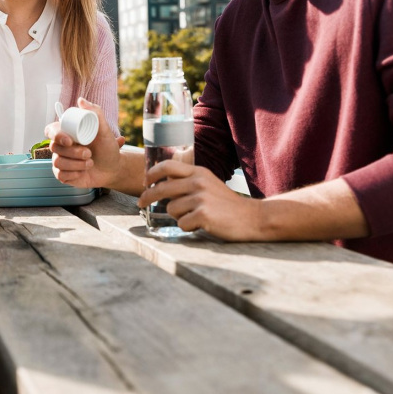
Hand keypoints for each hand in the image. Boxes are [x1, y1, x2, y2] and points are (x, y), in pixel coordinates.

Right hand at [46, 97, 125, 188]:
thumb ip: (95, 113)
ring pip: (57, 162)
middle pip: (54, 147)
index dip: (56, 135)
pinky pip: (60, 175)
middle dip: (73, 152)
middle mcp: (61, 147)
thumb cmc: (108, 149)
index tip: (69, 140)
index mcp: (67, 133)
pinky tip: (83, 172)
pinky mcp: (63, 175)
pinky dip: (74, 174)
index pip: (50, 130)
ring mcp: (61, 161)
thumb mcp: (105, 131)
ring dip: (76, 164)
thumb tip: (81, 100)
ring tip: (90, 162)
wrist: (113, 169)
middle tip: (89, 153)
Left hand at [138, 160, 262, 239]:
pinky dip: (188, 227)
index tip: (145, 181)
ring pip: (171, 209)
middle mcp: (198, 182)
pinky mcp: (203, 215)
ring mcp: (200, 198)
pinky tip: (201, 225)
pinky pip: (181, 223)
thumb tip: (163, 184)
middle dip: (147, 196)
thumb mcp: (209, 184)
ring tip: (195, 217)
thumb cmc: (227, 204)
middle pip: (162, 188)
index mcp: (199, 172)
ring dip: (178, 216)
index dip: (152, 173)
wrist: (253, 217)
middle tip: (140, 203)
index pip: (168, 166)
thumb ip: (190, 181)